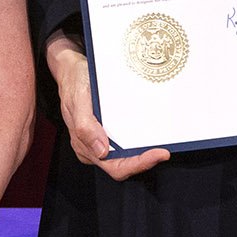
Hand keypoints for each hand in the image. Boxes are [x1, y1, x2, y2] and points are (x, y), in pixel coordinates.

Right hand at [48, 33, 168, 179]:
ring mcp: (99, 141)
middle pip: (123, 165)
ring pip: (125, 157)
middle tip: (164, 152)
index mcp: (84, 145)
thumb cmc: (75, 82)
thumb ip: (85, 126)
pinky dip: (138, 144)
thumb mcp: (78, 99)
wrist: (72, 69)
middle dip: (145, 161)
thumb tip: (101, 151)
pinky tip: (149, 136)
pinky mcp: (106, 132)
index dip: (138, 164)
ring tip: (161, 145)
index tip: (158, 154)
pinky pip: (123, 145)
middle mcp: (92, 148)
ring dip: (143, 154)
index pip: (115, 167)